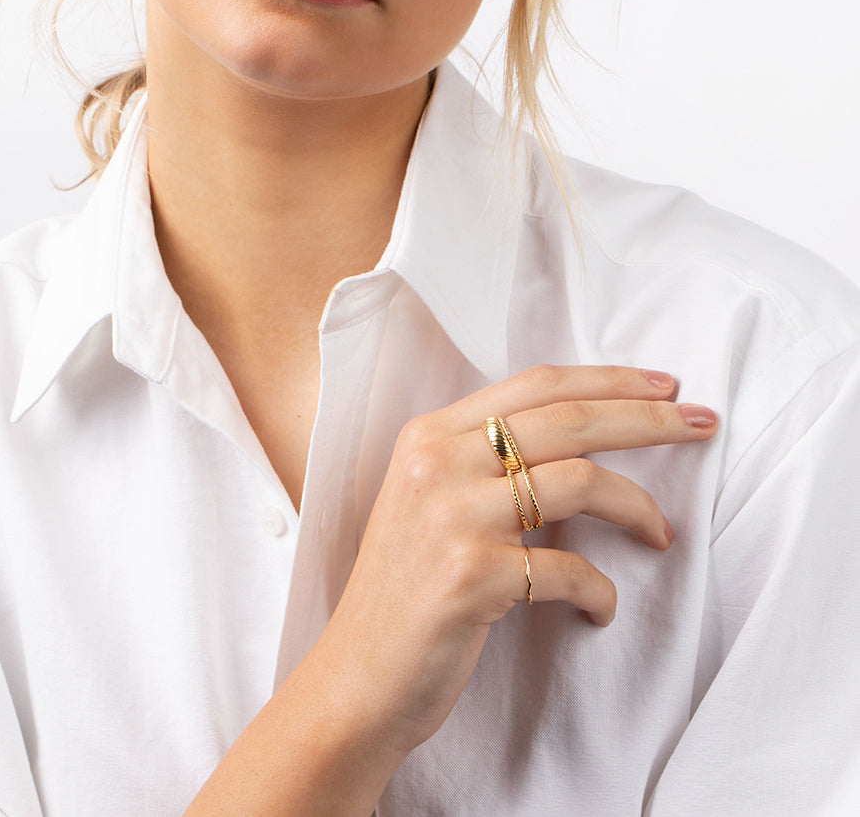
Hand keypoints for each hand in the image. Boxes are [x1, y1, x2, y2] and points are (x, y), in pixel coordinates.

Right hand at [307, 364, 717, 759]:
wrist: (357, 679)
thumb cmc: (406, 591)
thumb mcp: (430, 502)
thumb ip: (484, 462)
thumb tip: (584, 435)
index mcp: (430, 435)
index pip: (536, 384)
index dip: (608, 379)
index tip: (664, 385)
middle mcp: (438, 463)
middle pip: (568, 418)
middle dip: (648, 418)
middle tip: (701, 424)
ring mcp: (453, 517)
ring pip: (579, 480)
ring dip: (638, 506)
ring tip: (663, 534)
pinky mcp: (472, 577)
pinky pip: (570, 570)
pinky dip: (600, 592)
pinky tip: (600, 610)